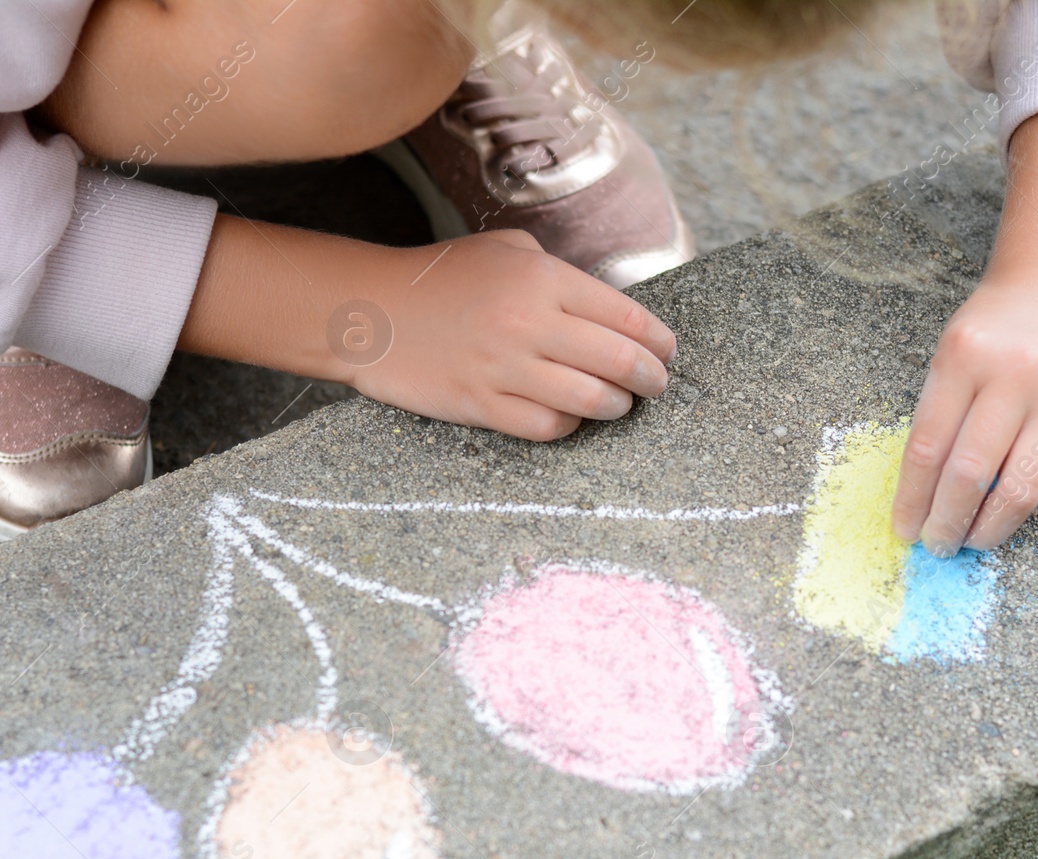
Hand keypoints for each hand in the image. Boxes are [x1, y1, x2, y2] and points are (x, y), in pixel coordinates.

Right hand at [347, 230, 675, 439]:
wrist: (370, 311)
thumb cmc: (441, 277)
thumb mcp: (505, 251)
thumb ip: (559, 273)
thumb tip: (609, 308)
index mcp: (543, 277)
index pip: (627, 316)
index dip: (659, 342)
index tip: (667, 353)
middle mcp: (530, 321)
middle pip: (619, 361)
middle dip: (651, 379)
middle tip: (656, 385)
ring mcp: (504, 366)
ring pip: (591, 400)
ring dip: (617, 406)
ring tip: (619, 404)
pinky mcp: (481, 404)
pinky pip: (547, 427)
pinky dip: (570, 425)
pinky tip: (571, 416)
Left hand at [888, 106, 1037, 554]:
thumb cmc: (993, 327)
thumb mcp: (950, 355)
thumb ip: (938, 417)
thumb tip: (922, 495)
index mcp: (965, 357)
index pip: (929, 447)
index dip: (912, 498)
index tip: (902, 528)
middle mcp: (1016, 377)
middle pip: (970, 473)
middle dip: (946, 521)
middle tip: (933, 544)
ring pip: (1019, 488)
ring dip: (988, 527)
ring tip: (967, 541)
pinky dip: (1022, 505)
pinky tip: (1000, 514)